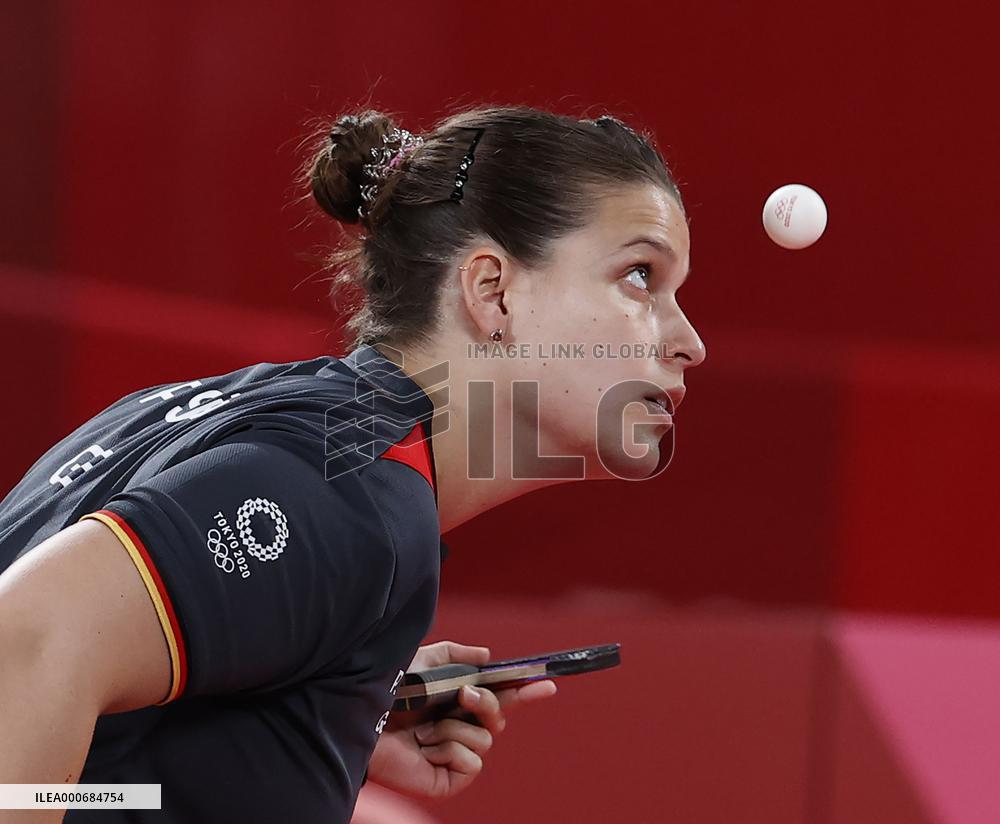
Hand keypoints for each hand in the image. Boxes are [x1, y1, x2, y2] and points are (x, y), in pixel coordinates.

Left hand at [365, 640, 557, 798]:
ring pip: (485, 739)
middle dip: (486, 703)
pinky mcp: (448, 779)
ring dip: (454, 728)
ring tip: (423, 729)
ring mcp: (454, 753)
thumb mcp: (425, 660)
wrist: (362, 717)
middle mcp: (459, 726)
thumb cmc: (388, 690)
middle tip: (463, 694)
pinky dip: (450, 750)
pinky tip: (424, 749)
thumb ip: (456, 655)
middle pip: (499, 717)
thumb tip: (487, 657)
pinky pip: (472, 763)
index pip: (499, 696)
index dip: (525, 691)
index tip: (547, 683)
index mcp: (456, 700)